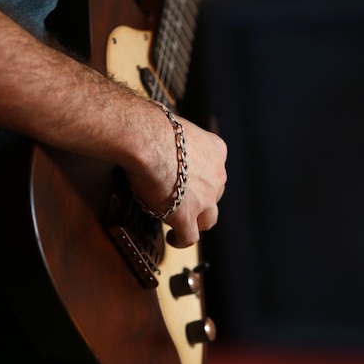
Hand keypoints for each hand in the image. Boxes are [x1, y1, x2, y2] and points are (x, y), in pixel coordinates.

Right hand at [126, 106, 226, 248]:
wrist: (146, 139)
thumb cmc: (152, 126)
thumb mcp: (174, 124)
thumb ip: (174, 135)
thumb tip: (157, 124)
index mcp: (216, 150)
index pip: (215, 169)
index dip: (202, 177)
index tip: (190, 179)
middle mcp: (217, 176)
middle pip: (215, 195)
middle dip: (202, 199)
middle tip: (184, 200)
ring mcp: (205, 199)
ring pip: (208, 219)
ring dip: (196, 222)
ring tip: (182, 224)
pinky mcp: (187, 217)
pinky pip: (189, 237)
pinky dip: (181, 240)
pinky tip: (172, 238)